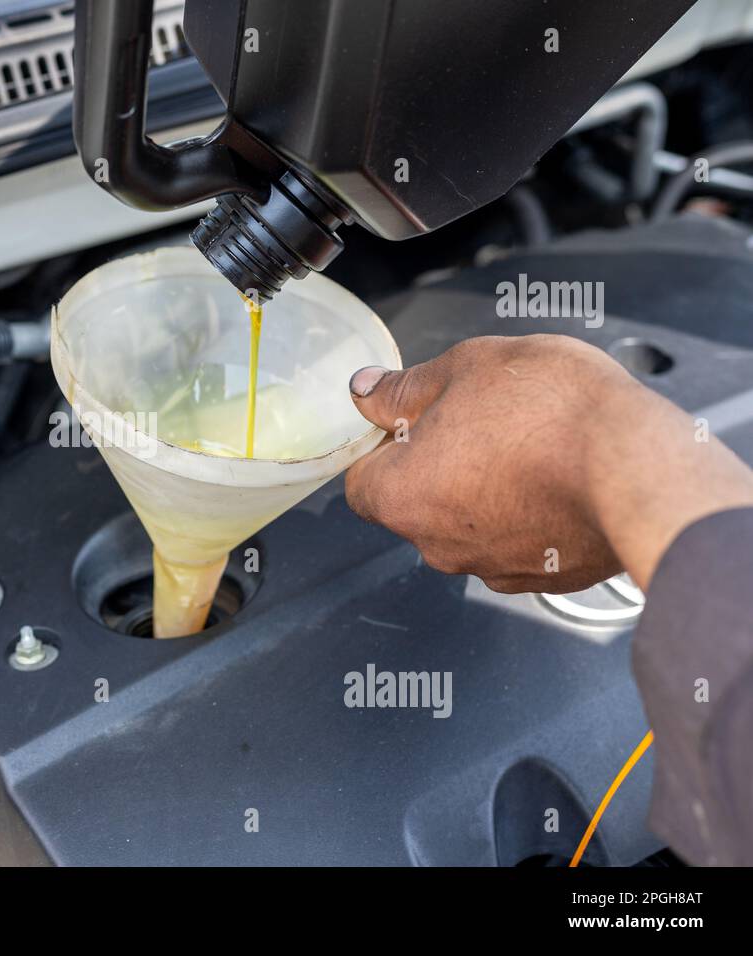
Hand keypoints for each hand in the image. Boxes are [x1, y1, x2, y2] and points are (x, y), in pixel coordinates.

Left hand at [344, 334, 752, 592]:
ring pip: (466, 525)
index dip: (382, 448)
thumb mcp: (466, 368)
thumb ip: (405, 388)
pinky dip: (527, 516)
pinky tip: (556, 480)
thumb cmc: (551, 413)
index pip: (360, 481)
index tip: (412, 421)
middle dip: (434, 466)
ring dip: (482, 491)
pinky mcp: (540, 579)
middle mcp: (435, 544)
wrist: (640, 467)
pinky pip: (516, 542)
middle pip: (413, 504)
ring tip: (528, 447)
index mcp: (400, 495)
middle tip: (480, 423)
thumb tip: (366, 392)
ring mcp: (490, 568)